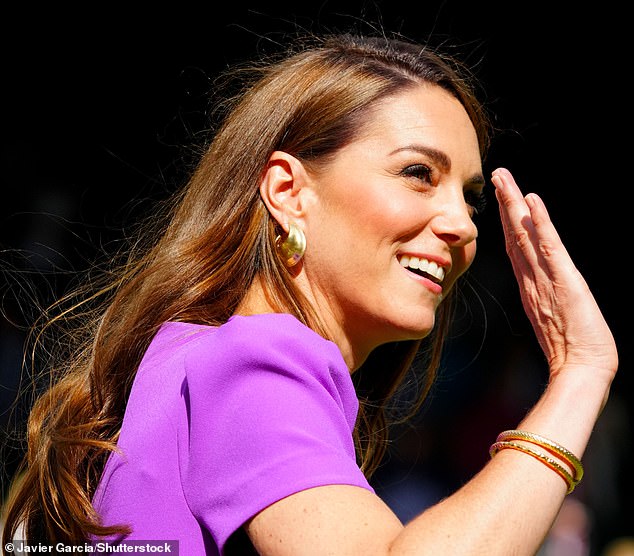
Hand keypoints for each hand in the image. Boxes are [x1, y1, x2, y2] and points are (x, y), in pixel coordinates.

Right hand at [491, 168, 617, 383]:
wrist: (582, 371)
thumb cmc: (574, 353)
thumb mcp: (557, 324)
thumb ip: (546, 307)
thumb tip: (539, 300)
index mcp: (532, 286)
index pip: (517, 247)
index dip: (508, 221)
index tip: (503, 197)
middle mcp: (533, 278)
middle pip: (515, 234)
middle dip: (506, 203)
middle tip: (497, 175)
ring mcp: (544, 278)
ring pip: (525, 235)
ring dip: (515, 204)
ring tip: (505, 178)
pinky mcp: (562, 281)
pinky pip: (548, 246)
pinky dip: (540, 222)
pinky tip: (532, 201)